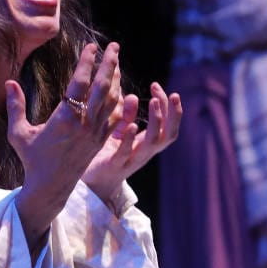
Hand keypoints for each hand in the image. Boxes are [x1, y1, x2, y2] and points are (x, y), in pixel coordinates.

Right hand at [7, 42, 124, 247]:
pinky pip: (115, 115)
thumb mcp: (18, 133)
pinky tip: (120, 88)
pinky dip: (120, 100)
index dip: (87, 63)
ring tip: (116, 61)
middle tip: (114, 46)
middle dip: (110, 64)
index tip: (91, 46)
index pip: (80, 83)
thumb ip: (15, 106)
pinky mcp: (101, 140)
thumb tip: (10, 82)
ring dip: (117, 78)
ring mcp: (96, 132)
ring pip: (113, 100)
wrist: (51, 187)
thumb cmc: (32, 159)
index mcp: (65, 119)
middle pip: (103, 87)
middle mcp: (84, 123)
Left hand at [82, 80, 182, 205]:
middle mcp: (145, 152)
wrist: (92, 182)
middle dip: (174, 114)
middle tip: (172, 94)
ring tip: (154, 102)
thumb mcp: (119, 131)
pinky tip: (132, 126)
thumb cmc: (108, 154)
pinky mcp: (115, 165)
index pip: (168, 125)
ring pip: (152, 143)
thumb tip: (133, 95)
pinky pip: (126, 153)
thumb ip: (127, 115)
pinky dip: (130, 139)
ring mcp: (132, 159)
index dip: (167, 106)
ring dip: (156, 121)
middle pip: (169, 134)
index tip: (155, 85)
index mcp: (148, 144)